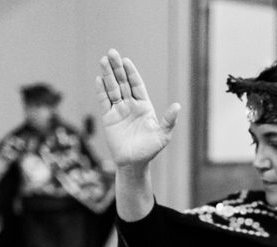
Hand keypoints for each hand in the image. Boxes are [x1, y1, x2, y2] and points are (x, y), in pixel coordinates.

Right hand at [95, 48, 180, 167]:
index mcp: (144, 106)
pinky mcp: (108, 118)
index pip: (136, 85)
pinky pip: (104, 102)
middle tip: (111, 53)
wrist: (134, 163)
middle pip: (122, 83)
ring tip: (103, 61)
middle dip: (117, 68)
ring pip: (112, 89)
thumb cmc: (150, 150)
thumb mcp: (162, 135)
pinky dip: (101, 91)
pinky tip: (99, 79)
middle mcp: (130, 105)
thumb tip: (177, 106)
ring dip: (107, 75)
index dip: (131, 73)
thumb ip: (168, 120)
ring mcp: (118, 111)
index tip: (126, 61)